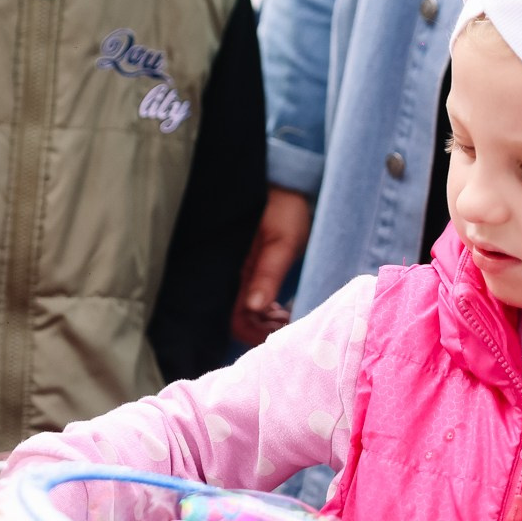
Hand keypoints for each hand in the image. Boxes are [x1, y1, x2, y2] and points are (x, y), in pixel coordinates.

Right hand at [232, 188, 311, 346]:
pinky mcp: (247, 272)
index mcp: (235, 271)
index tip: (283, 332)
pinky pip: (250, 302)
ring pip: (245, 314)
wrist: (282, 186)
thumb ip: (267, 275)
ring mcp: (238, 275)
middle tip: (289, 324)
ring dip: (266, 322)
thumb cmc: (283, 209)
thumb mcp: (282, 243)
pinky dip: (265, 311)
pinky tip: (281, 309)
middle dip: (264, 331)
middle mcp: (231, 277)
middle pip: (239, 321)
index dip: (257, 334)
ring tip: (288, 316)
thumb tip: (255, 308)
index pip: (236, 319)